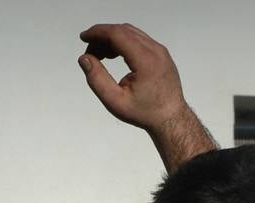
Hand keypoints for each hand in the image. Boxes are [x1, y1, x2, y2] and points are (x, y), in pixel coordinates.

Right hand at [77, 23, 214, 171]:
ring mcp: (161, 51)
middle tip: (90, 54)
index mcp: (146, 61)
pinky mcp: (161, 53)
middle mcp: (156, 51)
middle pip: (123, 31)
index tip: (83, 37)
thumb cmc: (145, 113)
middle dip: (102, 36)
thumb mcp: (115, 102)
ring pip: (131, 33)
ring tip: (101, 56)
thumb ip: (97, 80)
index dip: (97, 32)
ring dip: (112, 38)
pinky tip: (114, 55)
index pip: (117, 34)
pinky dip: (123, 42)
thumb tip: (84, 59)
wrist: (171, 118)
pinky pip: (139, 39)